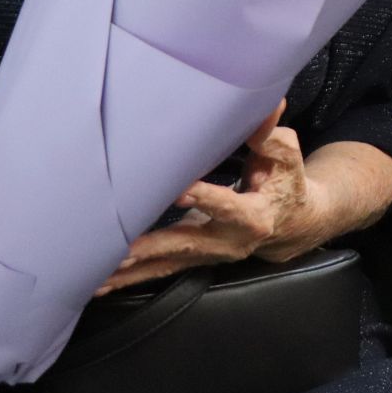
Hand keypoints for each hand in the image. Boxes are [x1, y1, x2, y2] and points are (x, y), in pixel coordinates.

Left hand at [97, 103, 329, 293]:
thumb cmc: (284, 184)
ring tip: (99, 273)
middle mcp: (229, 242)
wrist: (291, 224)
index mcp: (254, 216)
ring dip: (133, 270)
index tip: (180, 189)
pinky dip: (130, 279)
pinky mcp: (194, 259)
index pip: (227, 205)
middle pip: (187, 243)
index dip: (206, 197)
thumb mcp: (287, 159)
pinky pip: (160, 270)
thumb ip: (271, 138)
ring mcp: (209, 255)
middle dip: (153, 245)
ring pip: (167, 264)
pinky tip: (101, 285)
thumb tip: (268, 107)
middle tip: (122, 246)